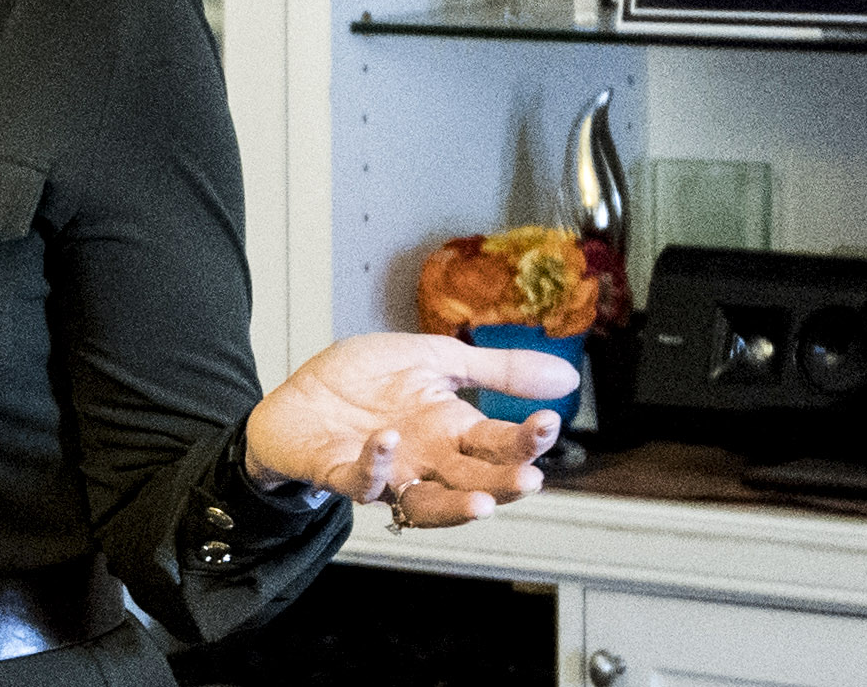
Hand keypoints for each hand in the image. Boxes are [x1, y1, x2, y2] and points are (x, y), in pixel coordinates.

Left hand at [243, 331, 578, 527]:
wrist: (299, 394)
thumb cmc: (366, 381)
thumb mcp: (434, 359)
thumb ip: (496, 370)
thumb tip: (568, 378)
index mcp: (452, 430)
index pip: (501, 443)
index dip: (526, 439)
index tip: (548, 422)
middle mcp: (426, 460)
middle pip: (476, 481)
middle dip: (504, 484)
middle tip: (530, 480)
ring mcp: (386, 473)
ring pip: (429, 505)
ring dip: (456, 507)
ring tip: (483, 502)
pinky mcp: (340, 472)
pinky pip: (361, 483)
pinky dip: (374, 466)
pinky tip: (387, 441)